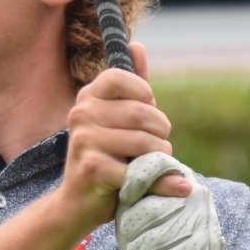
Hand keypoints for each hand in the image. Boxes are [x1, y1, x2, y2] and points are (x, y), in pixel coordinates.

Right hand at [58, 42, 190, 231]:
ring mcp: (84, 140)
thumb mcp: (118, 120)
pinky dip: (163, 182)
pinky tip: (172, 187)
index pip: (121, 77)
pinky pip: (140, 171)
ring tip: (154, 166)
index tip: (146, 113)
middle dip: (161, 133)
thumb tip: (137, 46)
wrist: (77, 204)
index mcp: (88, 97)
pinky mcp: (93, 168)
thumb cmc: (105, 157)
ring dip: (161, 158)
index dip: (144, 94)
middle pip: (143, 113)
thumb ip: (132, 86)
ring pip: (146, 142)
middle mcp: (81, 114)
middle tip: (158, 148)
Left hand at [115, 152, 233, 249]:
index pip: (157, 163)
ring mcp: (203, 223)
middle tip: (129, 241)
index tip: (124, 196)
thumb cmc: (159, 240)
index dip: (135, 179)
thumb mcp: (145, 210)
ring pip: (150, 239)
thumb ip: (134, 194)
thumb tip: (120, 183)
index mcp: (182, 178)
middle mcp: (197, 196)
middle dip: (129, 230)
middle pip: (147, 210)